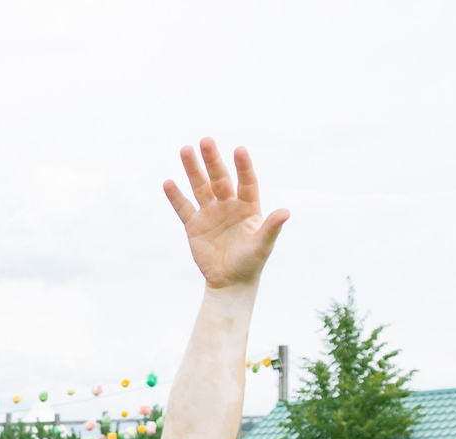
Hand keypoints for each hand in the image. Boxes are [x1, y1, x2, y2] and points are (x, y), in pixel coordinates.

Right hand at [163, 138, 286, 290]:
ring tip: (185, 149)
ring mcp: (210, 213)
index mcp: (248, 206)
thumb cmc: (250, 262)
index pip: (246, 181)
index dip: (243, 167)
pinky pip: (184, 208)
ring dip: (192, 169)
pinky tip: (168, 182)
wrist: (230, 281)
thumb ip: (272, 227)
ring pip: (200, 187)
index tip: (239, 150)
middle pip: (219, 178)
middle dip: (212, 160)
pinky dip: (176, 196)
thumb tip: (286, 212)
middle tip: (205, 140)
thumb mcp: (263, 246)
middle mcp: (229, 204)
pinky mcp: (194, 225)